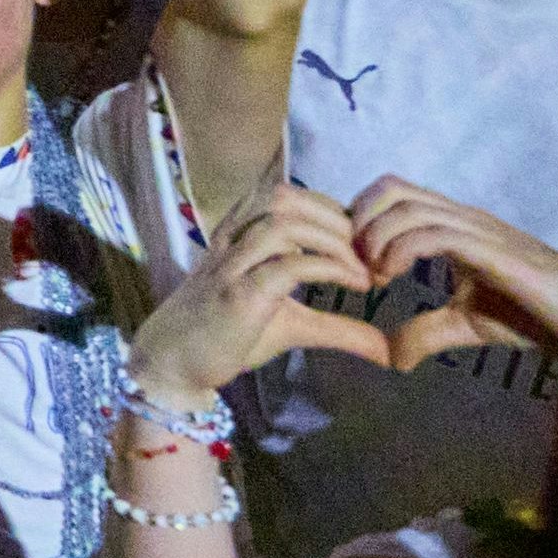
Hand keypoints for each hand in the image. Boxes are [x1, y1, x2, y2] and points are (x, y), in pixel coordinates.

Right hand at [122, 185, 388, 407]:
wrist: (173, 361)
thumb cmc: (225, 337)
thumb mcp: (289, 324)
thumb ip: (334, 326)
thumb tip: (385, 348)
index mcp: (238, 235)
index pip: (285, 195)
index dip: (329, 209)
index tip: (360, 242)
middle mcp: (231, 241)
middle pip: (284, 198)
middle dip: (335, 219)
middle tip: (368, 254)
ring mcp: (231, 266)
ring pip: (283, 223)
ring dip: (333, 240)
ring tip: (362, 267)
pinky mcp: (238, 295)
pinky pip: (285, 265)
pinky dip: (328, 268)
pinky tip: (353, 283)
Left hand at [349, 176, 557, 366]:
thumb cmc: (535, 317)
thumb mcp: (466, 326)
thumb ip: (426, 333)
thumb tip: (390, 358)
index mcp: (452, 225)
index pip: (393, 195)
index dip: (361, 221)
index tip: (356, 264)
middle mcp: (462, 217)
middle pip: (391, 187)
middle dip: (359, 220)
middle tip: (358, 264)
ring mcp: (479, 229)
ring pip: (408, 206)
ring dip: (376, 238)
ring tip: (375, 275)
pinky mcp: (494, 250)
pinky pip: (435, 233)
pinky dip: (400, 249)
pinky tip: (392, 275)